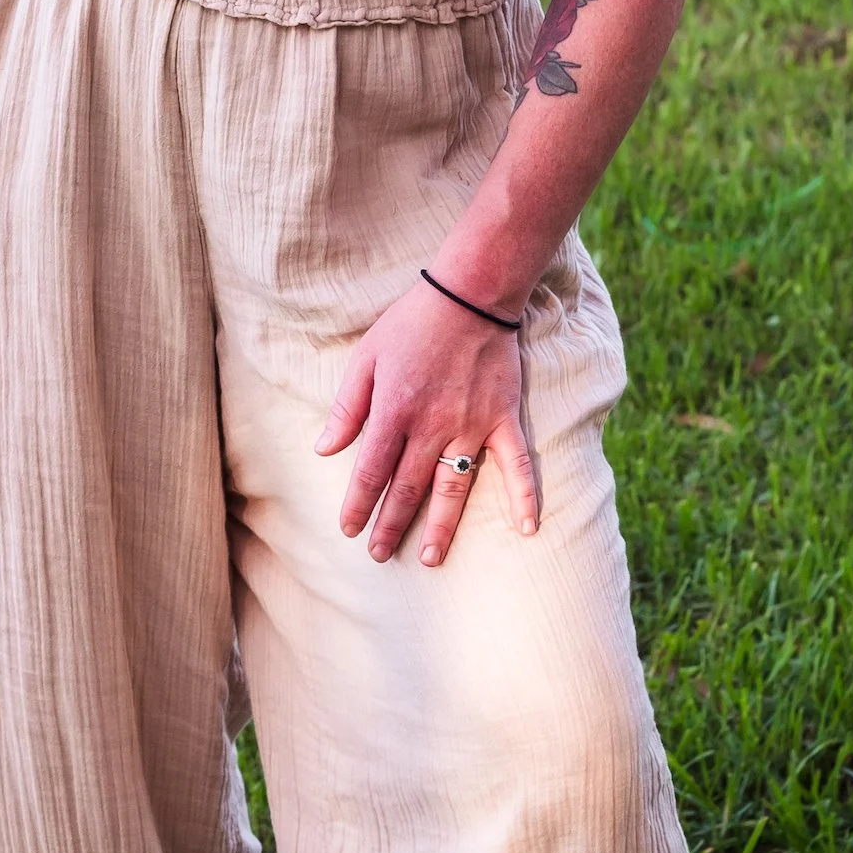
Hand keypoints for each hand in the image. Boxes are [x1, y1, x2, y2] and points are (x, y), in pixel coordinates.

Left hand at [316, 278, 540, 568]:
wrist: (469, 294)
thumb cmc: (412, 322)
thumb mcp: (366, 357)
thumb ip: (347, 407)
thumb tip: (324, 449)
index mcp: (394, 411)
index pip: (371, 471)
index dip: (358, 504)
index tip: (349, 530)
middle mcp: (432, 426)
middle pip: (408, 488)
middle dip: (391, 525)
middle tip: (379, 556)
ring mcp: (471, 426)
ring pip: (453, 487)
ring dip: (441, 526)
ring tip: (431, 558)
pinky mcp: (503, 419)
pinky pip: (516, 464)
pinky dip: (524, 496)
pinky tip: (528, 529)